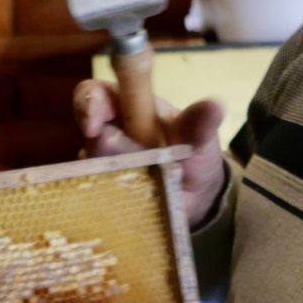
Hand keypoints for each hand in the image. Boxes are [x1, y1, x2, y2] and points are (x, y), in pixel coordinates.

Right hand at [73, 79, 226, 227]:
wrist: (197, 196)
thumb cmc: (193, 153)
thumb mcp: (200, 138)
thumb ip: (200, 123)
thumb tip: (216, 105)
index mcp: (127, 108)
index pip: (94, 94)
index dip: (88, 102)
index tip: (93, 123)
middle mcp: (106, 136)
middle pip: (87, 137)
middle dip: (102, 149)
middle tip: (125, 161)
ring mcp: (101, 169)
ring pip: (89, 172)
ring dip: (112, 179)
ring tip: (143, 186)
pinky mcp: (103, 198)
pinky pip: (97, 201)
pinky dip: (112, 204)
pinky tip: (135, 207)